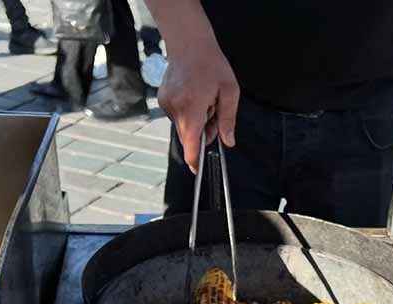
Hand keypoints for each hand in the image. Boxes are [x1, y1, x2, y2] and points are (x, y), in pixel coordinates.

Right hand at [156, 33, 238, 172]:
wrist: (189, 43)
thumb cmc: (212, 65)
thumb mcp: (229, 91)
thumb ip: (228, 119)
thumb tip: (228, 142)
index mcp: (193, 107)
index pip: (191, 142)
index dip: (194, 159)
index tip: (196, 170)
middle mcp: (176, 108)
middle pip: (189, 137)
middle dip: (202, 133)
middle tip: (213, 112)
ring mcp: (166, 104)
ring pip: (183, 127)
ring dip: (195, 122)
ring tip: (203, 99)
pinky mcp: (163, 100)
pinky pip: (177, 117)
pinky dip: (186, 113)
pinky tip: (193, 96)